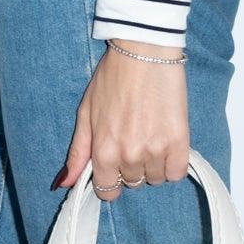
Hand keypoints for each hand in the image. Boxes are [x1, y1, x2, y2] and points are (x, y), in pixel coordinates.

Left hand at [54, 41, 188, 201]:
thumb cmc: (112, 79)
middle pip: (133, 183)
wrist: (144, 53)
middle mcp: (128, 156)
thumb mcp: (86, 114)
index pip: (107, 191)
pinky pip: (176, 173)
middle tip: (134, 138)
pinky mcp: (179, 142)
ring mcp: (155, 150)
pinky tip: (167, 142)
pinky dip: (173, 163)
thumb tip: (64, 183)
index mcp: (103, 151)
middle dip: (131, 167)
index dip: (111, 181)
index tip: (116, 167)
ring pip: (155, 179)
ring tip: (151, 135)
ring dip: (153, 164)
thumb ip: (77, 152)